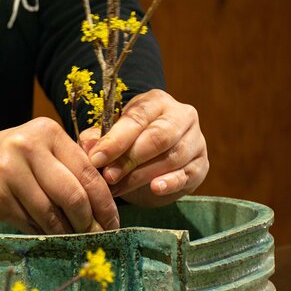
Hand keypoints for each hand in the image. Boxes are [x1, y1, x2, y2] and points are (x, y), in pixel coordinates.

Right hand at [0, 117, 118, 234]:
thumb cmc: (11, 159)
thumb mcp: (40, 149)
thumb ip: (70, 165)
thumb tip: (105, 203)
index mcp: (47, 131)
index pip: (87, 171)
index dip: (105, 202)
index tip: (112, 222)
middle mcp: (28, 147)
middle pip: (72, 195)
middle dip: (88, 222)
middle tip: (95, 236)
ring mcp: (9, 171)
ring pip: (51, 214)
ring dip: (66, 232)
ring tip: (73, 238)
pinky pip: (30, 223)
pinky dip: (43, 233)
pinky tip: (47, 234)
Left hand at [80, 89, 208, 206]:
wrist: (154, 159)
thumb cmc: (129, 141)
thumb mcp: (111, 134)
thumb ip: (97, 138)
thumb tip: (88, 148)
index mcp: (156, 101)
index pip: (137, 117)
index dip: (116, 139)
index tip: (96, 159)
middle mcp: (181, 115)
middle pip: (158, 136)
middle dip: (130, 159)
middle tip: (108, 176)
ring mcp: (196, 140)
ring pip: (172, 157)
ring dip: (142, 175)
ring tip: (118, 188)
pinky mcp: (202, 164)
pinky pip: (188, 174)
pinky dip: (170, 182)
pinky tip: (154, 189)